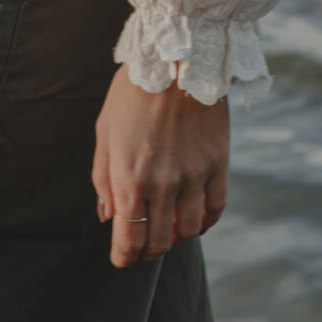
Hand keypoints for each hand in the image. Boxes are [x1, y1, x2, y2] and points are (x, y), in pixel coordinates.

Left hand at [92, 67, 228, 268]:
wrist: (175, 62)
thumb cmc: (132, 94)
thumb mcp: (105, 133)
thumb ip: (103, 179)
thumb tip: (109, 216)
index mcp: (129, 179)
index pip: (129, 240)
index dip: (124, 257)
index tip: (121, 260)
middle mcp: (162, 185)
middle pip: (159, 241)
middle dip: (148, 252)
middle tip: (143, 248)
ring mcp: (193, 177)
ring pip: (189, 231)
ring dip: (177, 238)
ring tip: (169, 230)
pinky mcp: (218, 165)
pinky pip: (216, 209)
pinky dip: (205, 222)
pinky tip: (196, 218)